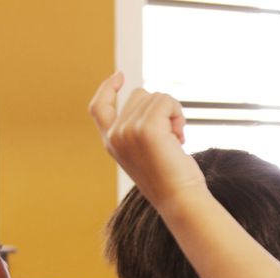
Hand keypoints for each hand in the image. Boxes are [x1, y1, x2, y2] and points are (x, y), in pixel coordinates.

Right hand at [88, 72, 205, 209]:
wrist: (180, 199)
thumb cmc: (171, 178)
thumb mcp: (147, 151)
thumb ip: (140, 129)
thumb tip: (153, 98)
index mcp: (110, 142)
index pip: (98, 107)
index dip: (107, 88)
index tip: (119, 75)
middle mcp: (114, 135)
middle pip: (139, 95)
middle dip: (161, 109)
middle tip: (172, 137)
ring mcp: (127, 131)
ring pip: (155, 96)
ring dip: (173, 113)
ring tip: (176, 140)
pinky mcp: (146, 129)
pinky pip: (166, 101)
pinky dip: (178, 114)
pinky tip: (181, 137)